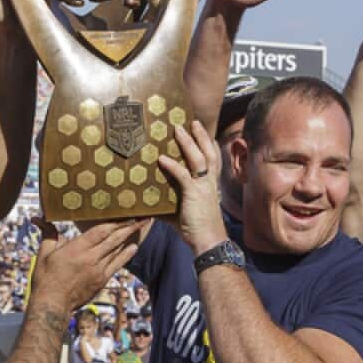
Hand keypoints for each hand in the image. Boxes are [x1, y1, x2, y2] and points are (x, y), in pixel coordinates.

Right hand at [29, 218, 143, 310]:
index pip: (100, 230)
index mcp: (76, 249)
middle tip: (143, 216)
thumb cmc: (46, 279)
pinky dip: (126, 255)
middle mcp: (90, 258)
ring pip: (117, 250)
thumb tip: (39, 219)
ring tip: (141, 226)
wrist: (53, 305)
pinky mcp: (102, 280)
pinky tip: (134, 247)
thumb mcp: (44, 254)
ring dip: (130, 237)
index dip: (115, 221)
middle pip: (114, 238)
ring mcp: (98, 270)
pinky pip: (117, 264)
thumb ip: (48, 234)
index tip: (126, 213)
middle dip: (129, 226)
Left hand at [158, 121, 226, 253]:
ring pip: (198, 158)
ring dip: (188, 142)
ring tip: (179, 129)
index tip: (202, 132)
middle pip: (209, 153)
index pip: (212, 160)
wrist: (208, 241)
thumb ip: (170, 205)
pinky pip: (183, 175)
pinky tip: (162, 159)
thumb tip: (150, 207)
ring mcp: (203, 186)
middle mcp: (209, 183)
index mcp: (210, 185)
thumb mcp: (184, 213)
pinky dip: (172, 165)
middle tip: (193, 122)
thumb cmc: (198, 229)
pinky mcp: (194, 193)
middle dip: (201, 136)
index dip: (208, 145)